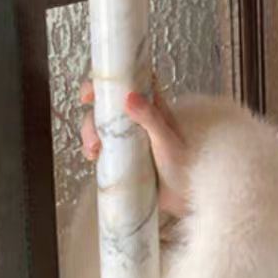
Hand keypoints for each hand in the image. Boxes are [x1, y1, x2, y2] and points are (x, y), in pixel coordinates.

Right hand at [79, 76, 189, 218]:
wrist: (187, 196)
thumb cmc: (185, 166)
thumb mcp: (168, 140)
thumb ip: (151, 119)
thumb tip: (129, 97)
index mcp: (154, 108)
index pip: (132, 83)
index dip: (111, 80)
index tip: (93, 90)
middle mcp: (140, 120)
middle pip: (109, 105)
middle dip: (94, 113)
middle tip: (91, 128)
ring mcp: (130, 138)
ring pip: (102, 125)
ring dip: (91, 132)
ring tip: (94, 149)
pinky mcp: (124, 156)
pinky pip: (103, 146)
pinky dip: (92, 148)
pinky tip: (93, 156)